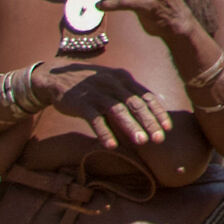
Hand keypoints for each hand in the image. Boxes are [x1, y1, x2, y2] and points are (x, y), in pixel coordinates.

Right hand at [33, 61, 172, 147]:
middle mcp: (112, 84)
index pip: (146, 96)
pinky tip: (111, 145)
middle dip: (148, 122)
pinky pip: (94, 119)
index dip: (158, 112)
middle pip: (135, 104)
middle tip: (159, 139)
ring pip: (118, 110)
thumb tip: (153, 106)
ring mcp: (96, 93)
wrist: (56, 78)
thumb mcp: (112, 82)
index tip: (168, 129)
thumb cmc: (89, 85)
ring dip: (130, 126)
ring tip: (141, 142)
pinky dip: (104, 132)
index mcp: (123, 79)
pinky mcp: (80, 103)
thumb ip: (129, 92)